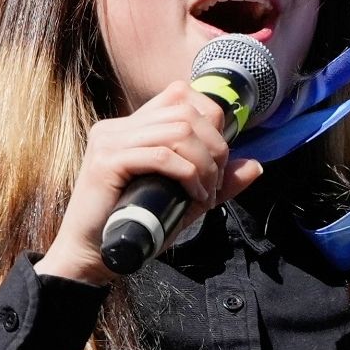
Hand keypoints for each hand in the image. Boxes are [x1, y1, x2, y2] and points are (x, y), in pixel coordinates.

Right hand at [36, 84, 261, 285]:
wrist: (94, 254)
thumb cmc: (137, 225)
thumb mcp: (185, 199)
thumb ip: (218, 181)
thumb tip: (255, 165)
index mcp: (132, 126)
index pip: (180, 94)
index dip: (211, 119)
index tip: (219, 157)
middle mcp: (118, 126)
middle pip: (186, 112)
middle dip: (215, 147)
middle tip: (216, 181)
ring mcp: (109, 141)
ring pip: (177, 132)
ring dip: (204, 163)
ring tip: (206, 193)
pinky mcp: (106, 162)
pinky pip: (161, 156)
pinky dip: (188, 174)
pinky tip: (194, 195)